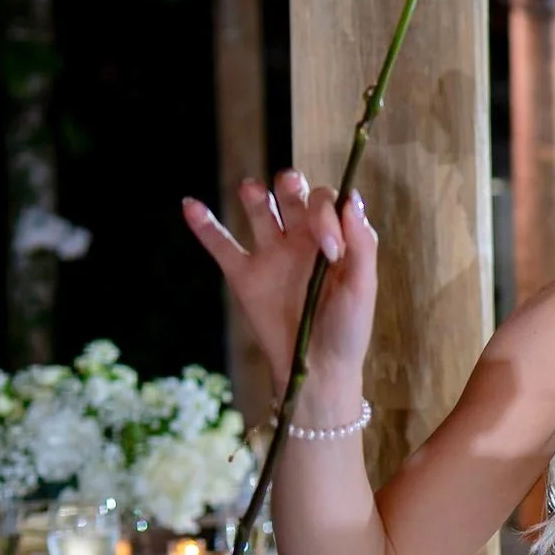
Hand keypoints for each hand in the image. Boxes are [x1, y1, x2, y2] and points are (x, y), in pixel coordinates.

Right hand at [183, 171, 376, 411]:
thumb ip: (362, 244)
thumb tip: (351, 200)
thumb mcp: (363, 287)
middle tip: (288, 187)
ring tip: (251, 190)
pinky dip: (204, 225)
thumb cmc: (348, 329)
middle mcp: (302, 240)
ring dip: (255, 194)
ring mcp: (271, 255)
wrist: (317, 369)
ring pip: (259, 211)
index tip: (330, 249)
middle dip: (290, 185)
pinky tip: (190, 205)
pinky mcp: (244, 275)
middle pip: (293, 195)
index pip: (327, 203)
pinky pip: (221, 244)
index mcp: (334, 239)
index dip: (326, 213)